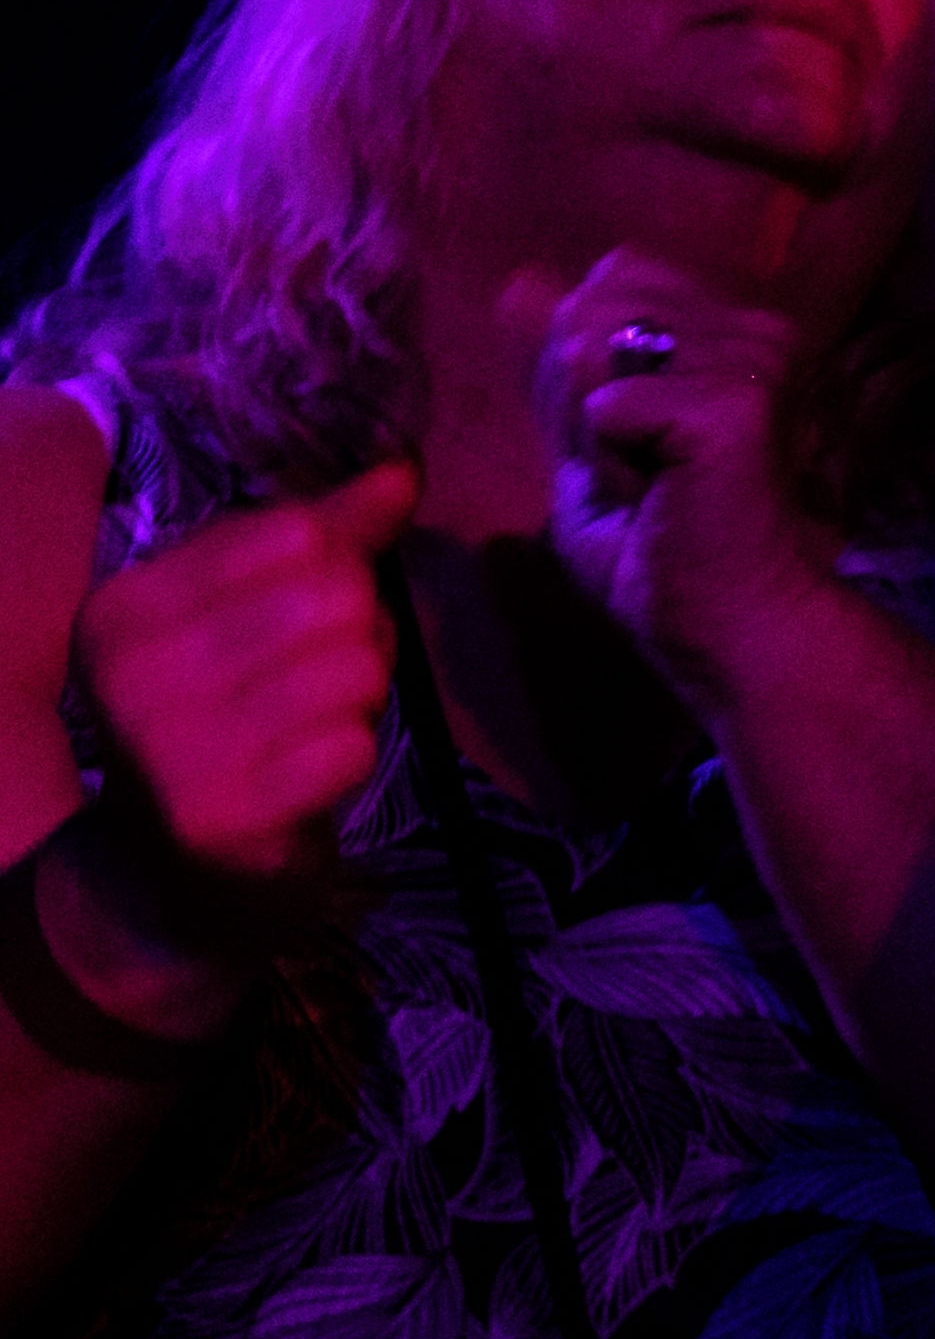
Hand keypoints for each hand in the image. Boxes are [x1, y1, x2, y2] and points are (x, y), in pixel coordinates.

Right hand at [70, 461, 420, 883]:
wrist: (170, 866)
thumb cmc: (226, 712)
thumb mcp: (252, 608)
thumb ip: (329, 535)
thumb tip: (402, 471)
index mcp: (128, 605)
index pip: (299, 531)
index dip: (338, 566)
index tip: (301, 613)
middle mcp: (133, 672)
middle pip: (337, 598)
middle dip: (360, 635)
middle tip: (317, 678)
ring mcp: (170, 748)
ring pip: (355, 672)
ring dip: (361, 699)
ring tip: (311, 723)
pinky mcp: (220, 816)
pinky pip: (352, 748)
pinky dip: (350, 756)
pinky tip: (304, 773)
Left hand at [516, 249, 836, 703]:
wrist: (730, 625)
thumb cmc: (665, 545)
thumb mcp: (594, 437)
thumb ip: (561, 361)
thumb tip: (518, 278)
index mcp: (734, 326)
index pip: (614, 275)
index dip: (588, 356)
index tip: (634, 434)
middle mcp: (757, 325)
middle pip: (592, 304)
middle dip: (578, 390)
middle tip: (638, 464)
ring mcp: (754, 357)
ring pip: (590, 346)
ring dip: (593, 431)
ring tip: (650, 481)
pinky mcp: (735, 403)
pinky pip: (604, 406)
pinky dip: (607, 462)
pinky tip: (658, 496)